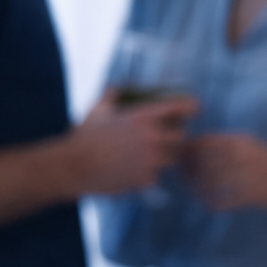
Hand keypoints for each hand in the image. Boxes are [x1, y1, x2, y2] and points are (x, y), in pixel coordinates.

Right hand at [68, 90, 197, 193]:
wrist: (72, 168)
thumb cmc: (83, 137)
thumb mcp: (98, 110)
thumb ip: (112, 95)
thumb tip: (118, 87)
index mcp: (144, 118)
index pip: (181, 107)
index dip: (191, 107)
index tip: (195, 108)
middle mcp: (153, 138)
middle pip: (180, 137)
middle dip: (174, 137)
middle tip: (164, 139)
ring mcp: (152, 160)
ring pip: (171, 158)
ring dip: (163, 157)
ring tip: (145, 156)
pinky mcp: (147, 179)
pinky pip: (156, 175)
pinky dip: (147, 173)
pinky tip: (130, 171)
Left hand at [182, 133, 266, 212]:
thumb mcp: (253, 147)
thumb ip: (228, 147)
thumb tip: (195, 150)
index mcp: (242, 141)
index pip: (204, 142)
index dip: (188, 152)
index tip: (182, 160)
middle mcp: (244, 156)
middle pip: (203, 163)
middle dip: (188, 172)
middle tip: (185, 180)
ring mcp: (249, 176)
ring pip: (210, 183)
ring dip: (198, 190)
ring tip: (196, 194)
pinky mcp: (255, 195)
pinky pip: (225, 201)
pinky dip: (213, 205)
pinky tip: (211, 207)